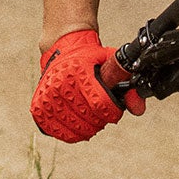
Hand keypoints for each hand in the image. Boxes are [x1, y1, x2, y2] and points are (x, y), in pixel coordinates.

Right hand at [31, 29, 145, 142]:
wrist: (61, 47)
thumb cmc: (88, 56)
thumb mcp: (110, 61)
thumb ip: (127, 83)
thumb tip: (139, 109)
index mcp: (79, 73)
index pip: (101, 105)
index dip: (112, 112)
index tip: (113, 111)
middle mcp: (61, 85)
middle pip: (88, 119)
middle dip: (100, 120)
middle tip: (101, 114)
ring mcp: (48, 97)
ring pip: (73, 127)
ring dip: (86, 128)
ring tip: (89, 119)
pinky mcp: (39, 106)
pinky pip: (55, 129)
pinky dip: (68, 132)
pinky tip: (74, 124)